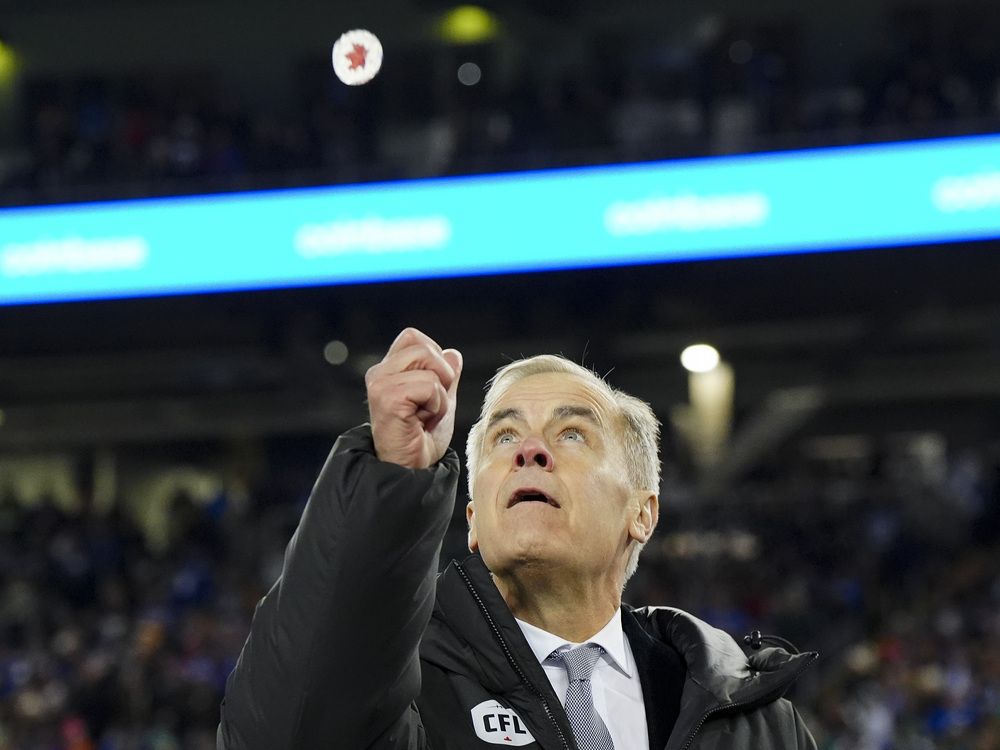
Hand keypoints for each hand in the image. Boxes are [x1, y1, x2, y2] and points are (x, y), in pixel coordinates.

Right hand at [365, 328, 462, 468]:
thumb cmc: (422, 439)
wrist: (412, 470)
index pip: (412, 337)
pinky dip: (436, 405)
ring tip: (426, 414)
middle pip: (423, 347)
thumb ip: (446, 377)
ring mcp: (380, 384)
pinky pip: (429, 385)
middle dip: (442, 375)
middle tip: (432, 405)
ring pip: (429, 365)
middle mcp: (379, 373)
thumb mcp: (441, 401)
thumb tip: (453, 354)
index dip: (434, 357)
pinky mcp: (387, 397)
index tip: (433, 389)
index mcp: (388, 370)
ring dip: (439, 393)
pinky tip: (422, 420)